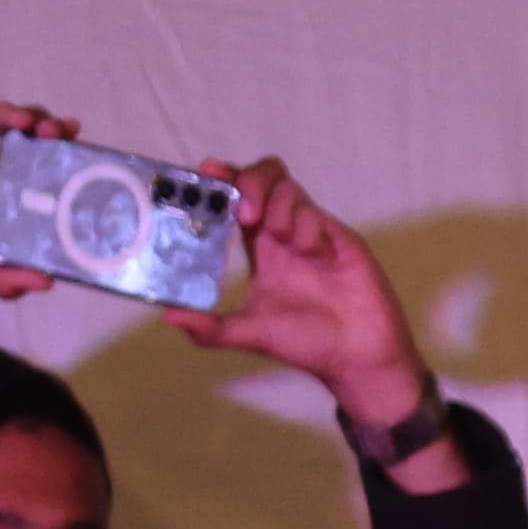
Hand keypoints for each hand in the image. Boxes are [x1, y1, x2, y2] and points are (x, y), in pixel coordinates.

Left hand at [167, 156, 447, 470]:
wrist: (358, 356)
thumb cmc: (308, 343)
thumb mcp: (250, 333)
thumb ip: (211, 328)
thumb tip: (169, 317)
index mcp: (261, 250)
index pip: (237, 199)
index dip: (222, 180)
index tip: (206, 173)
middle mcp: (283, 234)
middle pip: (263, 177)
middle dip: (250, 183)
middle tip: (245, 214)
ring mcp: (312, 232)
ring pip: (289, 189)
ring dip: (279, 208)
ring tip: (283, 241)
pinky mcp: (338, 237)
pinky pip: (316, 214)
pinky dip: (307, 229)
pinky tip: (316, 256)